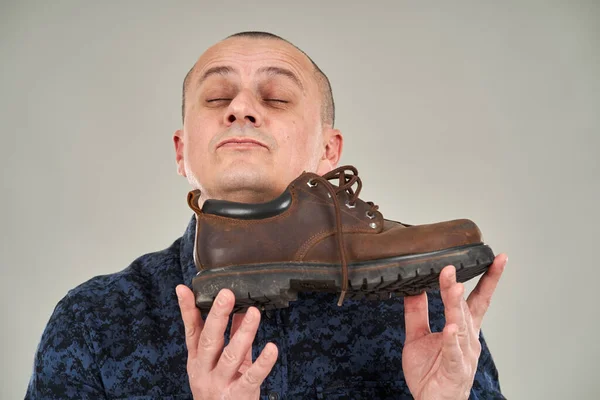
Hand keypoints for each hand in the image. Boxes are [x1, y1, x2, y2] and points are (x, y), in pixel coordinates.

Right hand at [176, 286, 277, 398]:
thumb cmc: (220, 389)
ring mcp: (220, 383)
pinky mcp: (239, 395)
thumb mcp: (217, 362)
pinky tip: (271, 348)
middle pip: (209, 340)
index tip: (184, 289)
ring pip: (231, 356)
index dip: (187, 310)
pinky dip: (263, 362)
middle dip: (218, 316)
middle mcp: (205, 370)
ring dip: (243, 332)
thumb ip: (228, 336)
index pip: (191, 330)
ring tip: (254, 313)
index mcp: (198, 359)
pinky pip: (252, 377)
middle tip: (226, 294)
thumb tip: (239, 309)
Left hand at [402, 254, 506, 399]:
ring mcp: (463, 354)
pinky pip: (452, 353)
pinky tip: (450, 328)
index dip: (488, 279)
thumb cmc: (430, 372)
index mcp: (462, 329)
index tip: (496, 258)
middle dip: (458, 287)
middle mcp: (468, 339)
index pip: (477, 299)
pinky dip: (451, 340)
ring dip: (456, 306)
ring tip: (454, 287)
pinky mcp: (454, 369)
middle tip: (452, 266)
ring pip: (460, 326)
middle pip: (466, 308)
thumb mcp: (417, 337)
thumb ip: (416, 313)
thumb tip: (412, 288)